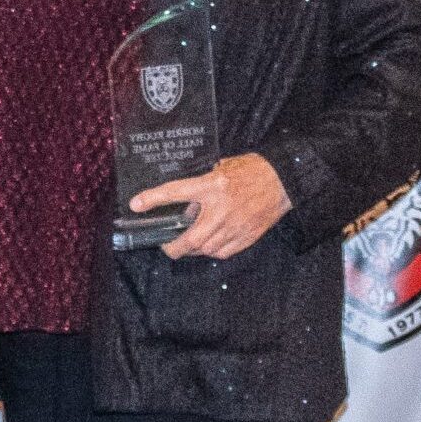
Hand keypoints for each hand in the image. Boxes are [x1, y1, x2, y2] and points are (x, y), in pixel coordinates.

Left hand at [128, 153, 292, 260]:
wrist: (284, 181)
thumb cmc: (252, 170)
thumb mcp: (222, 168)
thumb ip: (204, 184)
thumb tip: (188, 199)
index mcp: (212, 185)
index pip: (175, 192)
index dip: (152, 199)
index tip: (136, 204)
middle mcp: (220, 209)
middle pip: (188, 239)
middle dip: (172, 247)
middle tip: (166, 245)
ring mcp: (234, 226)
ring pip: (204, 249)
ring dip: (193, 249)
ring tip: (189, 243)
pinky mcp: (246, 237)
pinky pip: (222, 253)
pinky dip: (212, 251)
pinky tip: (210, 244)